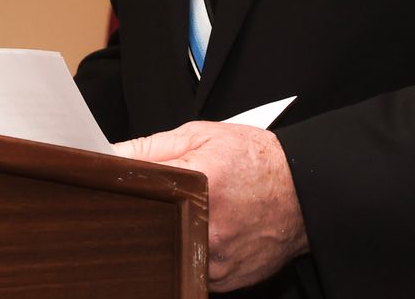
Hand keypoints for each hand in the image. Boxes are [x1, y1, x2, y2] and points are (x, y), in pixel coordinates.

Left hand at [116, 121, 308, 290]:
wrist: (305, 191)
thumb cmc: (257, 160)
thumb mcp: (203, 136)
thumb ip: (153, 147)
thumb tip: (109, 157)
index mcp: (198, 181)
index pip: (138, 189)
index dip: (126, 188)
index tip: (121, 187)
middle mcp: (206, 224)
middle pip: (150, 224)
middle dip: (151, 211)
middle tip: (168, 200)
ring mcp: (214, 257)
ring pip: (170, 250)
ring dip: (173, 234)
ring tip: (196, 214)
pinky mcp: (223, 279)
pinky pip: (192, 268)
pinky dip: (192, 253)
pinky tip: (210, 233)